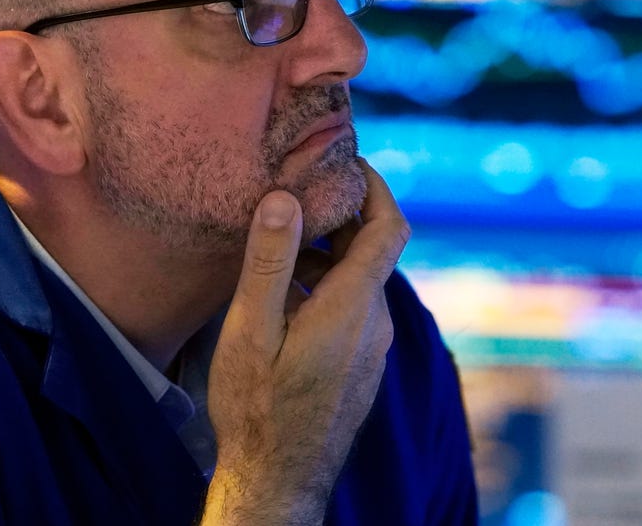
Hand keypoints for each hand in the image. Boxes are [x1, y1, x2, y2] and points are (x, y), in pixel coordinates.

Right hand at [201, 160, 409, 524]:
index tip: (346, 160)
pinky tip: (284, 293)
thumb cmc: (257, 408)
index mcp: (353, 307)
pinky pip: (353, 308)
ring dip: (328, 252)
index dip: (375, 185)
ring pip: (360, 280)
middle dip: (340, 215)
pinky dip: (327, 283)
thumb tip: (286, 197)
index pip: (389, 227)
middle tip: (296, 191)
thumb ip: (270, 262)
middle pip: (374, 249)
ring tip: (278, 240)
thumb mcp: (251, 330)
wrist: (278, 480)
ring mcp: (371, 348)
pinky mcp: (360, 366)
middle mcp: (374, 324)